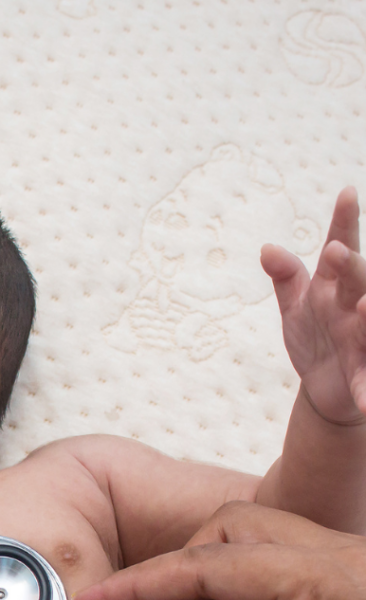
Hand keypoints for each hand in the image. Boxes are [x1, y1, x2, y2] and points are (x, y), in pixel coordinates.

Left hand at [262, 187, 365, 421]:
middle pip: (358, 282)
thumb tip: (267, 248)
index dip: (345, 222)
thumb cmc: (315, 334)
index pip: (343, 247)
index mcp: (336, 286)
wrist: (324, 382)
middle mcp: (355, 306)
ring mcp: (362, 338)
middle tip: (337, 252)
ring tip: (365, 306)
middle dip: (351, 268)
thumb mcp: (296, 305)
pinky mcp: (363, 373)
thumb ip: (286, 276)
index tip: (347, 192)